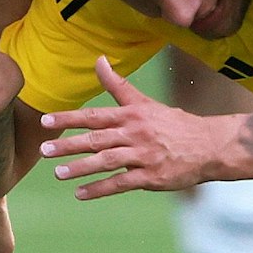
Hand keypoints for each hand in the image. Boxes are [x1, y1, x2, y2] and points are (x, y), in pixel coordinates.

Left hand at [37, 57, 223, 198]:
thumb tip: (99, 59)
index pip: (94, 116)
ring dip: (80, 168)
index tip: (45, 121)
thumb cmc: (173, 124)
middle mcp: (135, 134)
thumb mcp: (145, 103)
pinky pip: (121, 183)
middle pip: (96, 139)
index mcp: (132, 115)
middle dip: (68, 145)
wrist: (209, 146)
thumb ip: (118, 84)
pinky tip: (80, 193)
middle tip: (43, 151)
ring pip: (106, 161)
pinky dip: (99, 189)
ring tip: (58, 173)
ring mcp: (143, 156)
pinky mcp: (151, 177)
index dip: (69, 118)